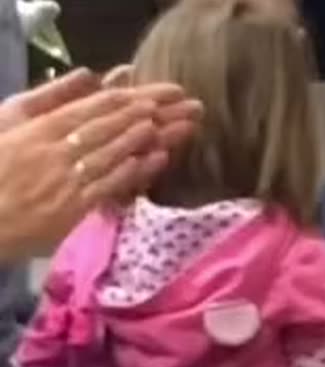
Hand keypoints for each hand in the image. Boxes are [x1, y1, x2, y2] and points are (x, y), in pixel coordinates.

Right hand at [0, 71, 201, 258]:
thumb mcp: (11, 119)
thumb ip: (49, 97)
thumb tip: (88, 75)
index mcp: (41, 127)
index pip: (90, 108)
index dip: (124, 99)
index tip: (151, 94)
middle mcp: (57, 150)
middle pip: (109, 126)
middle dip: (147, 113)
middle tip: (181, 104)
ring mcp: (67, 178)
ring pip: (112, 153)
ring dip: (148, 137)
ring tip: (177, 125)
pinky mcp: (73, 206)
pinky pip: (109, 184)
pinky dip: (134, 170)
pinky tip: (158, 159)